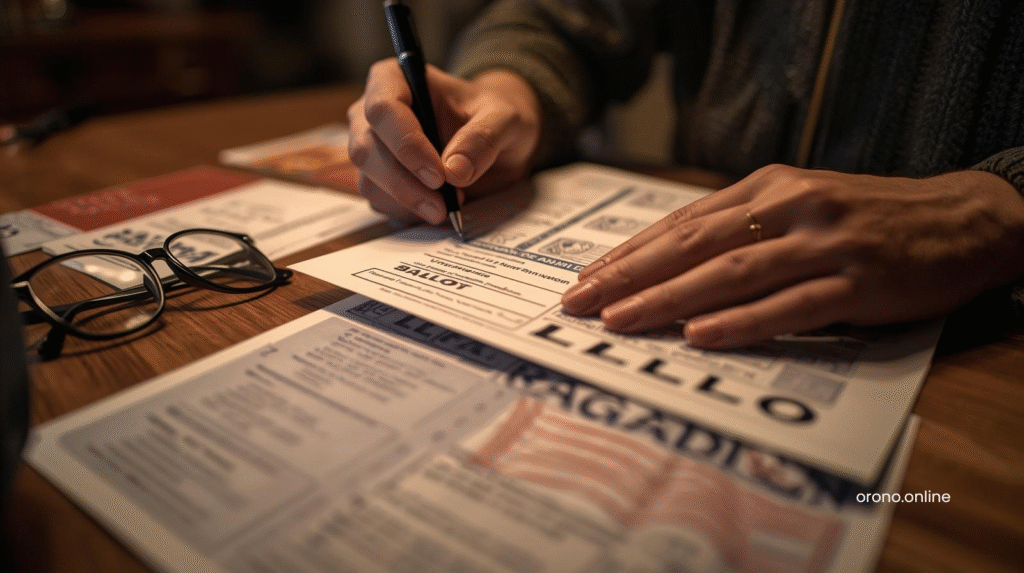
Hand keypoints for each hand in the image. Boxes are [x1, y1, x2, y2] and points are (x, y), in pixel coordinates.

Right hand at [347, 60, 541, 222]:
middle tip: (442, 204)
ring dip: (405, 202)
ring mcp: (372, 146)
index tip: (438, 174)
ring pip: (368, 181)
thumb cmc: (493, 116)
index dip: (406, 144)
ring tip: (444, 207)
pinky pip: (379, 201)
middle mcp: (374, 112)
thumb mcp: (505, 118)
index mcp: (397, 79)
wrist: (494, 140)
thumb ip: (484, 137)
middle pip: (366, 150)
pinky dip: (407, 212)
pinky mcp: (378, 178)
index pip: (383, 109)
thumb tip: (454, 170)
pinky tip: (435, 207)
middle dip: (403, 183)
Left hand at [561, 165, 1023, 348]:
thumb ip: (739, 227)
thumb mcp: (798, 204)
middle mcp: (789, 209)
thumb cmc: (864, 217)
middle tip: (580, 304)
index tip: (585, 281)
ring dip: (668, 299)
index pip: (682, 224)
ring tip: (620, 321)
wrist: (959, 219)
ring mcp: (823, 245)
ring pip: (730, 274)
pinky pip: (788, 305)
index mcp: (768, 188)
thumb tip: (667, 258)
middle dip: (630, 276)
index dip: (630, 254)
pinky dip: (741, 321)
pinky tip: (699, 334)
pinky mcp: (856, 282)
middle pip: (693, 245)